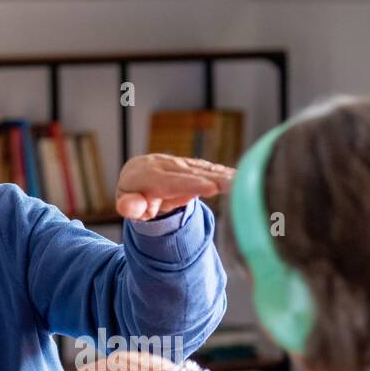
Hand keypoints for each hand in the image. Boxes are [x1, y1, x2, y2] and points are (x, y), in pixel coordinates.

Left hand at [115, 154, 233, 220]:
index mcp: (148, 175)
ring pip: (202, 169)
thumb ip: (129, 206)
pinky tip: (241, 176)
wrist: (137, 176)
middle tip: (235, 185)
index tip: (210, 187)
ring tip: (243, 181)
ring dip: (223, 174)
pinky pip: (207, 168)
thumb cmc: (133, 195)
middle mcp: (165, 165)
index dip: (191, 184)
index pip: (171, 181)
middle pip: (191, 174)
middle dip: (213, 178)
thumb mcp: (126, 203)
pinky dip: (223, 172)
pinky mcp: (190, 165)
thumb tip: (130, 206)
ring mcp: (179, 163)